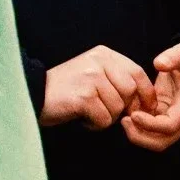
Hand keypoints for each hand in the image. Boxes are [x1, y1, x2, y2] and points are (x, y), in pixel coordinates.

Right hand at [41, 45, 157, 129]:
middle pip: (130, 91)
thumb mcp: (92, 73)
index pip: (137, 72)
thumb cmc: (65, 89)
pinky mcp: (83, 97)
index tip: (146, 107)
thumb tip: (142, 99)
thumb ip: (114, 78)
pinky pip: (103, 118)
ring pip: (117, 107)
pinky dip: (95, 125)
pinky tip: (82, 119)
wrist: (33, 94)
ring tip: (89, 113)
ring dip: (106, 117)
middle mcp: (100, 62)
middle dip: (123, 108)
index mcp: (104, 54)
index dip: (145, 92)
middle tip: (106, 113)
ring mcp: (91, 78)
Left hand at [122, 42, 179, 152]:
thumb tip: (159, 64)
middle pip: (161, 142)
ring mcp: (177, 123)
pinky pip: (152, 134)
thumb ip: (174, 56)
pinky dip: (139, 129)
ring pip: (156, 142)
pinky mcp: (167, 122)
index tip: (133, 114)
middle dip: (140, 136)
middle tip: (124, 120)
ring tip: (124, 119)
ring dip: (138, 135)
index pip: (170, 126)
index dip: (150, 125)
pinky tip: (129, 115)